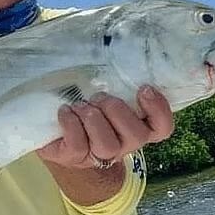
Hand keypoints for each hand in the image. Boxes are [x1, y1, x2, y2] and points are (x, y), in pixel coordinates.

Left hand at [37, 85, 173, 168]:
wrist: (53, 131)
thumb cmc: (85, 106)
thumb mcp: (104, 92)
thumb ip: (116, 83)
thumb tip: (117, 56)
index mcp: (136, 127)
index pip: (161, 128)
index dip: (158, 110)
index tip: (143, 88)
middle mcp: (123, 144)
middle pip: (136, 136)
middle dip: (116, 110)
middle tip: (98, 96)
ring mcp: (99, 155)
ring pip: (107, 145)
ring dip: (93, 119)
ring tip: (80, 105)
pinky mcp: (74, 158)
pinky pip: (78, 146)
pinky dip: (71, 124)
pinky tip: (65, 111)